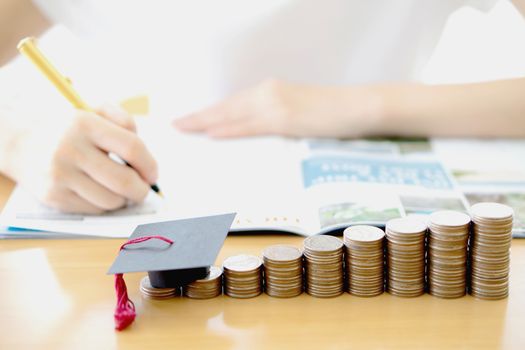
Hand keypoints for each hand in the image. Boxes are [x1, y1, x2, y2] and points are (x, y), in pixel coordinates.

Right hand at [10, 105, 157, 213]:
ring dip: (124, 199)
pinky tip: (101, 193)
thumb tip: (145, 156)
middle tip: (143, 188)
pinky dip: (105, 205)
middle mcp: (70, 149)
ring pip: (111, 200)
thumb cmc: (69, 127)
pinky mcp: (53, 196)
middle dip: (142, 189)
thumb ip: (124, 121)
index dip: (150, 165)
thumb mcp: (94, 110)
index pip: (132, 148)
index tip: (153, 174)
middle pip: (124, 181)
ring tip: (120, 189)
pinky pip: (94, 209)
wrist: (21, 141)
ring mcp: (59, 175)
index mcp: (84, 124)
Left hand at [173, 79, 382, 137]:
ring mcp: (275, 104)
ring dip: (205, 123)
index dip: (209, 111)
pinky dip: (229, 129)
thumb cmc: (330, 112)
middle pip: (225, 107)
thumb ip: (274, 118)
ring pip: (232, 114)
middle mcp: (268, 93)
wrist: (358, 106)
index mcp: (270, 91)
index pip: (232, 103)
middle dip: (198, 117)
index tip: (190, 119)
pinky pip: (250, 126)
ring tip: (184, 129)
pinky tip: (212, 134)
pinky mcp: (284, 119)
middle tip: (175, 125)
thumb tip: (255, 133)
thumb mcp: (297, 111)